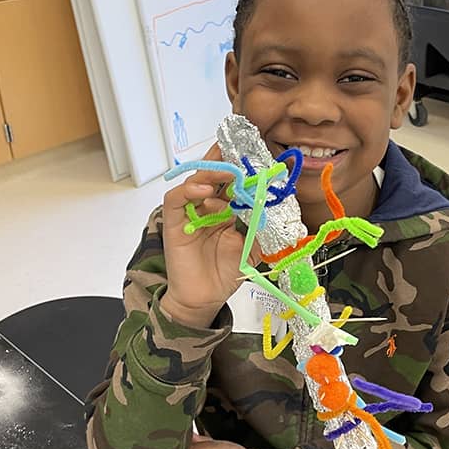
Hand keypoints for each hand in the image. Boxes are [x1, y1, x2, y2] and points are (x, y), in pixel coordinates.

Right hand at [161, 144, 260, 328]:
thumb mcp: (253, 248)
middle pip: (214, 174)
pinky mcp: (174, 222)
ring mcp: (190, 212)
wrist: (204, 297)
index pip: (233, 181)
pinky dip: (189, 191)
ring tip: (229, 171)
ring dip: (212, 172)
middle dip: (227, 160)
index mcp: (227, 209)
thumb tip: (274, 207)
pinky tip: (203, 191)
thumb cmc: (225, 272)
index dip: (242, 166)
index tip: (256, 152)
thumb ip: (261, 227)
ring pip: (195, 181)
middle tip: (241, 151)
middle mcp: (208, 206)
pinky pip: (176, 199)